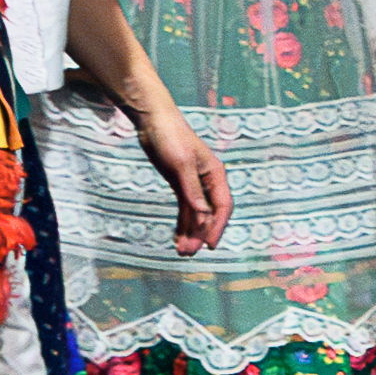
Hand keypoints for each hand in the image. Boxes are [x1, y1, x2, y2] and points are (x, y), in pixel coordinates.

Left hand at [135, 106, 232, 248]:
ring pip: (195, 214)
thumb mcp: (181, 164)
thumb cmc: (171, 137)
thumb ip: (192, 190)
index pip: (222, 205)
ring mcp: (193, 183)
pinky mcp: (179, 183)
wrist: (153, 121)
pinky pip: (184, 208)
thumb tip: (202, 214)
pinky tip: (177, 237)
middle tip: (189, 253)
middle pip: (209, 213)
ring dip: (190, 232)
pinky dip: (182, 223)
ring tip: (181, 251)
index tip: (209, 245)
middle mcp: (207, 181)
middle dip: (200, 234)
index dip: (216, 226)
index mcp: (215, 174)